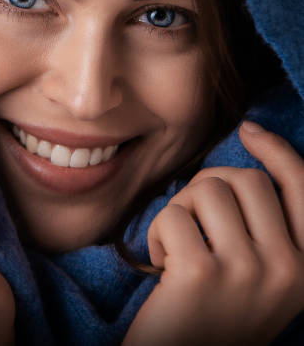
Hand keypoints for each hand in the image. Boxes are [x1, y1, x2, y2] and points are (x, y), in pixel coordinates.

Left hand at [122, 120, 303, 345]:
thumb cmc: (213, 315)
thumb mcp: (260, 277)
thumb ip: (266, 228)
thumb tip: (249, 159)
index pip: (302, 188)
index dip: (277, 151)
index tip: (249, 130)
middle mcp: (287, 270)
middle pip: (246, 179)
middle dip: (209, 186)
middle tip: (194, 220)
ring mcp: (248, 272)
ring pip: (207, 189)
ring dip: (181, 211)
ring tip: (179, 249)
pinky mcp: (202, 273)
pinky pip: (172, 214)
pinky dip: (157, 234)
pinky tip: (162, 267)